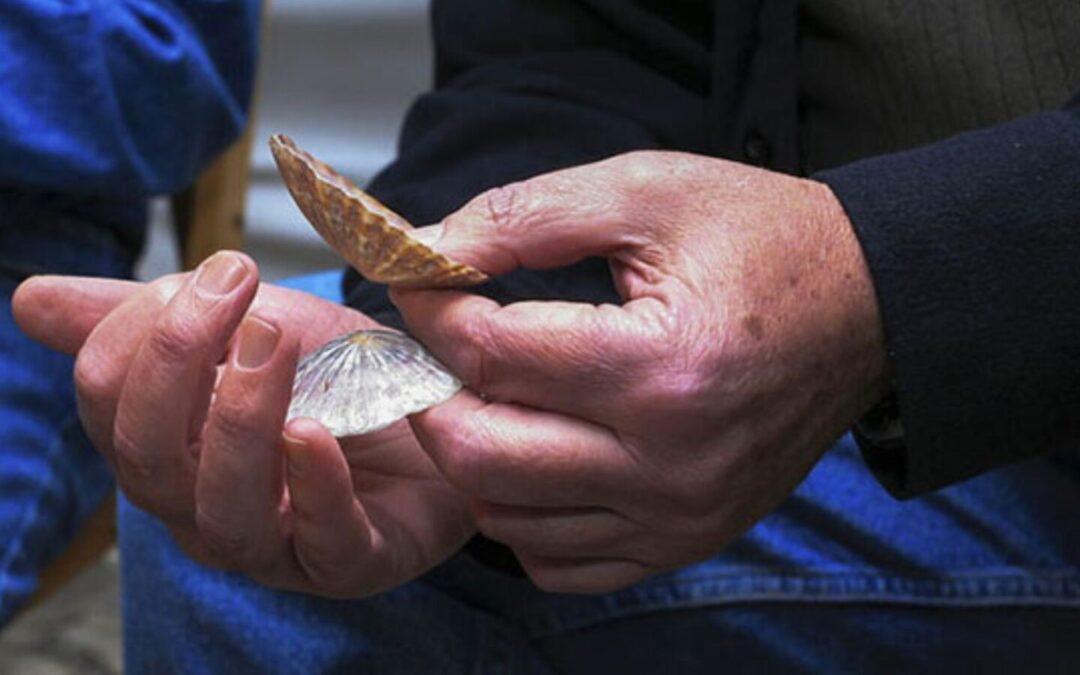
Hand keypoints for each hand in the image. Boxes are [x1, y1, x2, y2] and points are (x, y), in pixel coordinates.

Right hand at [14, 253, 472, 596]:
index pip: (109, 400)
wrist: (441, 413)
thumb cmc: (338, 377)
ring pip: (223, 511)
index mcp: (170, 448)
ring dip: (240, 416)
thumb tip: (30, 300)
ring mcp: (280, 543)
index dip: (143, 331)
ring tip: (274, 341)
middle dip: (179, 361)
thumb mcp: (249, 326)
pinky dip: (314, 487)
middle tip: (241, 289)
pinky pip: (323, 545)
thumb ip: (148, 316)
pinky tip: (314, 434)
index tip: (220, 270)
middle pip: (149, 458)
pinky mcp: (354, 560)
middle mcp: (206, 506)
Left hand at [392, 151, 890, 592]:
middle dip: (431, 393)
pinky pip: (558, 561)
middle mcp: (671, 462)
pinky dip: (521, 514)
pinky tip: (533, 455)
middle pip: (480, 454)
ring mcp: (679, 515)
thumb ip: (523, 217)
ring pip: (506, 515)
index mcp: (663, 366)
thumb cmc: (760, 241)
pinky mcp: (686, 540)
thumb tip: (426, 249)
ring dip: (470, 452)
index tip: (422, 281)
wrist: (865, 307)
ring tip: (486, 393)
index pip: (493, 354)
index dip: (434, 310)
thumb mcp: (645, 193)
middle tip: (437, 349)